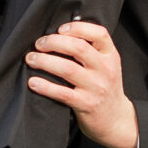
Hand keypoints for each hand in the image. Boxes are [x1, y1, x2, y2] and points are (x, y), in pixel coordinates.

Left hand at [25, 20, 139, 147]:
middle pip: (78, 48)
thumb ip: (92, 49)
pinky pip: (62, 93)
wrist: (116, 120)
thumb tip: (62, 31)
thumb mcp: (107, 65)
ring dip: (44, 61)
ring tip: (31, 59)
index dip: (78, 27)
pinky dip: (45, 86)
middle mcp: (105, 70)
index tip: (60, 29)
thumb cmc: (105, 87)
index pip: (99, 34)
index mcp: (111, 56)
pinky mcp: (85, 104)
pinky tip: (33, 82)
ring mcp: (96, 88)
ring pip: (67, 69)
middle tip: (39, 44)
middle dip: (54, 42)